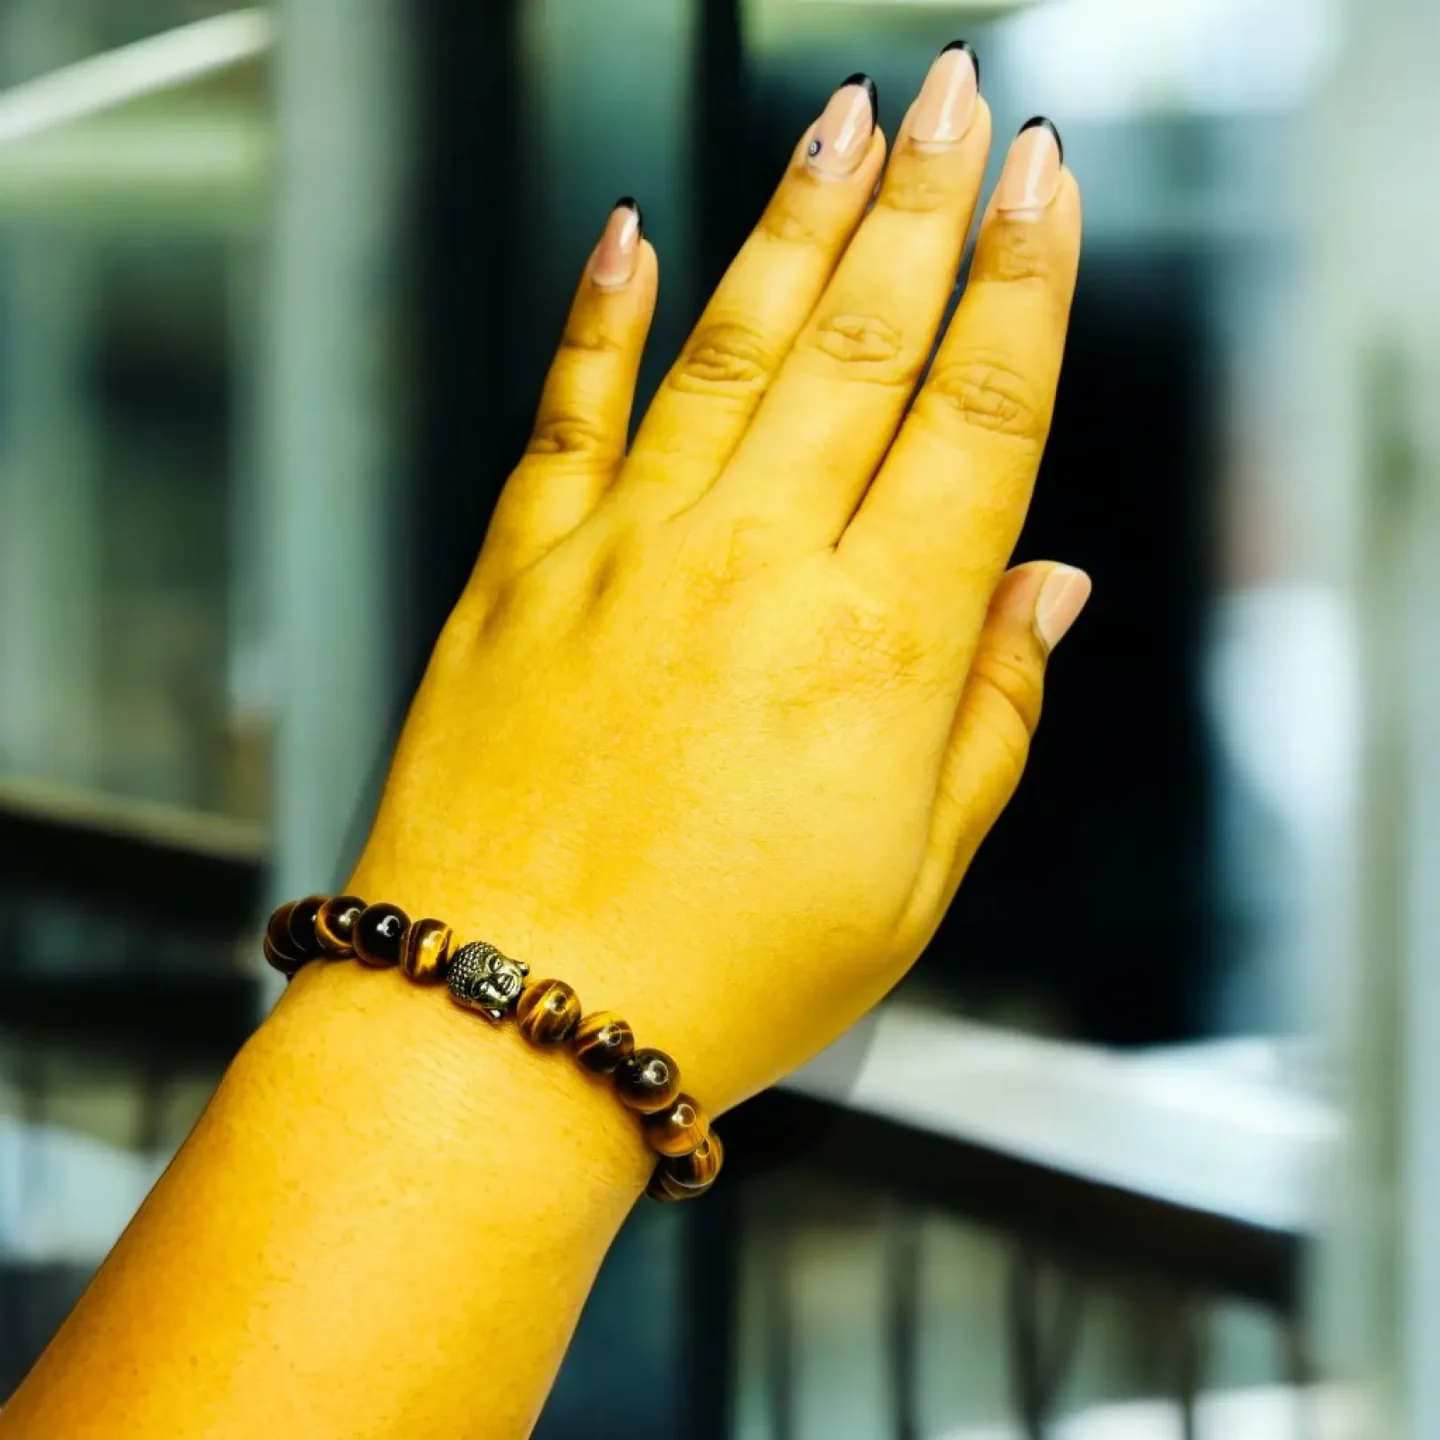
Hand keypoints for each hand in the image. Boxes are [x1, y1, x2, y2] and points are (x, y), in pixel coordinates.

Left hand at [348, 54, 1087, 1114]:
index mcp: (876, 647)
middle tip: (962, 102)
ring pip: (730, 346)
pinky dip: (602, 318)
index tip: (1049, 190)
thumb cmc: (717, 973)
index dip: (1026, 288)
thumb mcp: (911, 882)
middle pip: (864, 343)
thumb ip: (990, 719)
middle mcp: (754, 568)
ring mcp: (626, 555)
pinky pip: (570, 412)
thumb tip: (1048, 594)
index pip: (980, 418)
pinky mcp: (521, 571)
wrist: (509, 1018)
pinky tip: (630, 239)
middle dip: (929, 204)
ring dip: (796, 221)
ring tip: (846, 126)